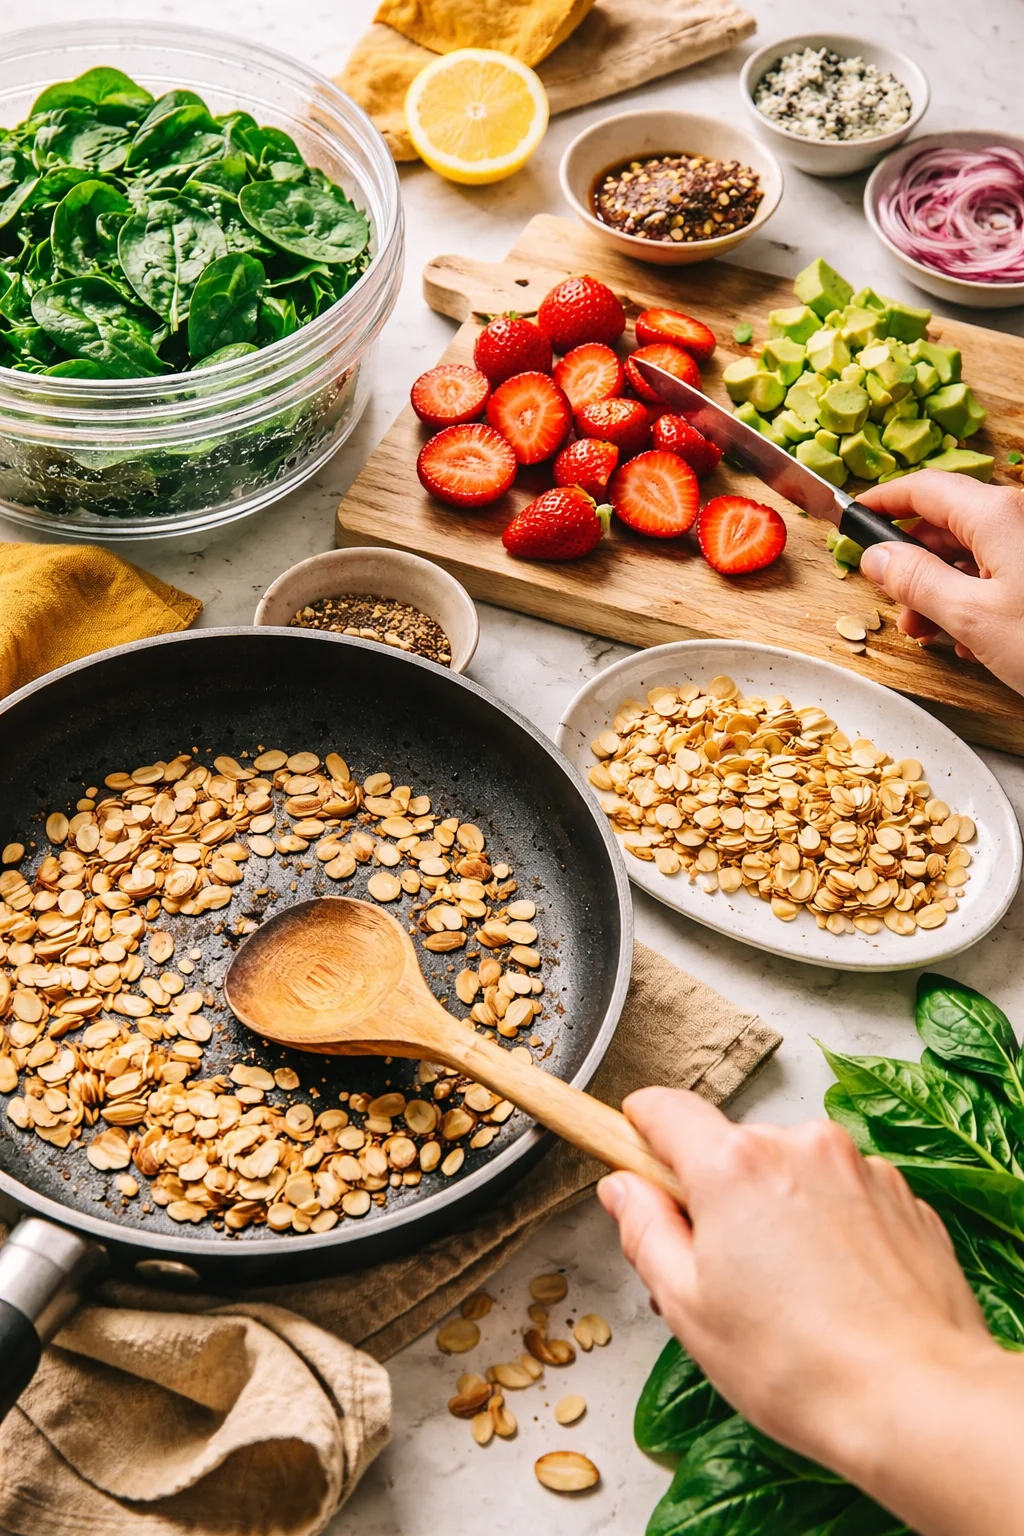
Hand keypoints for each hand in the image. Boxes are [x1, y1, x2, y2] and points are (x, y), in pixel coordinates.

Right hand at [598, 1090, 991, 1477]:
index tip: (634, 1146)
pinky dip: (830, 1225)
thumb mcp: (688, 1306)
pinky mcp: (901, 1195)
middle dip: (718, 1194)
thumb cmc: (801, 1366)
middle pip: (732, 1148)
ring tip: (789, 1294)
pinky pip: (843, 1193)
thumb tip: (625, 1189)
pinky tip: (835, 1290)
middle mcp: (798, 1144)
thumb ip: (645, 1231)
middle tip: (720, 1271)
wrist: (918, 1400)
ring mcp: (858, 1166)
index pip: (666, 1109)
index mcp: (733, 1165)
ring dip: (778, 1209)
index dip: (640, 1127)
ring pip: (791, 1170)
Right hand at [855, 473, 1023, 694]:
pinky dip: (976, 601)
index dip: (883, 501)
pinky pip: (1002, 572)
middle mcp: (1021, 519)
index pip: (925, 489)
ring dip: (942, 591)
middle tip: (894, 604)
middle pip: (948, 524)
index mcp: (998, 514)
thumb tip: (876, 556)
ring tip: (932, 635)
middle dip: (913, 564)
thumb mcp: (971, 617)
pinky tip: (973, 640)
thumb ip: (916, 581)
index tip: (854, 516)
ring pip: (973, 553)